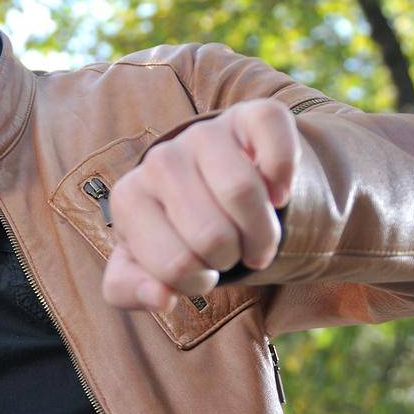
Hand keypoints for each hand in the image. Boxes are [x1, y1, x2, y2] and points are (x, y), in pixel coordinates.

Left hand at [101, 98, 298, 312]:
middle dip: (234, 258)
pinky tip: (277, 195)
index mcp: (128, 200)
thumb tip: (160, 297)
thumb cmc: (180, 234)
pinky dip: (285, 183)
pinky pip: (276, 148)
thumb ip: (132, 290)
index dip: (200, 282)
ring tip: (257, 237)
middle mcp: (160, 159)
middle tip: (234, 253)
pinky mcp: (251, 116)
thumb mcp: (145, 268)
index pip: (176, 266)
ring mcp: (204, 133)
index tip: (201, 271)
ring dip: (264, 233)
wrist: (220, 189)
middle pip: (213, 235)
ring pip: (243, 193)